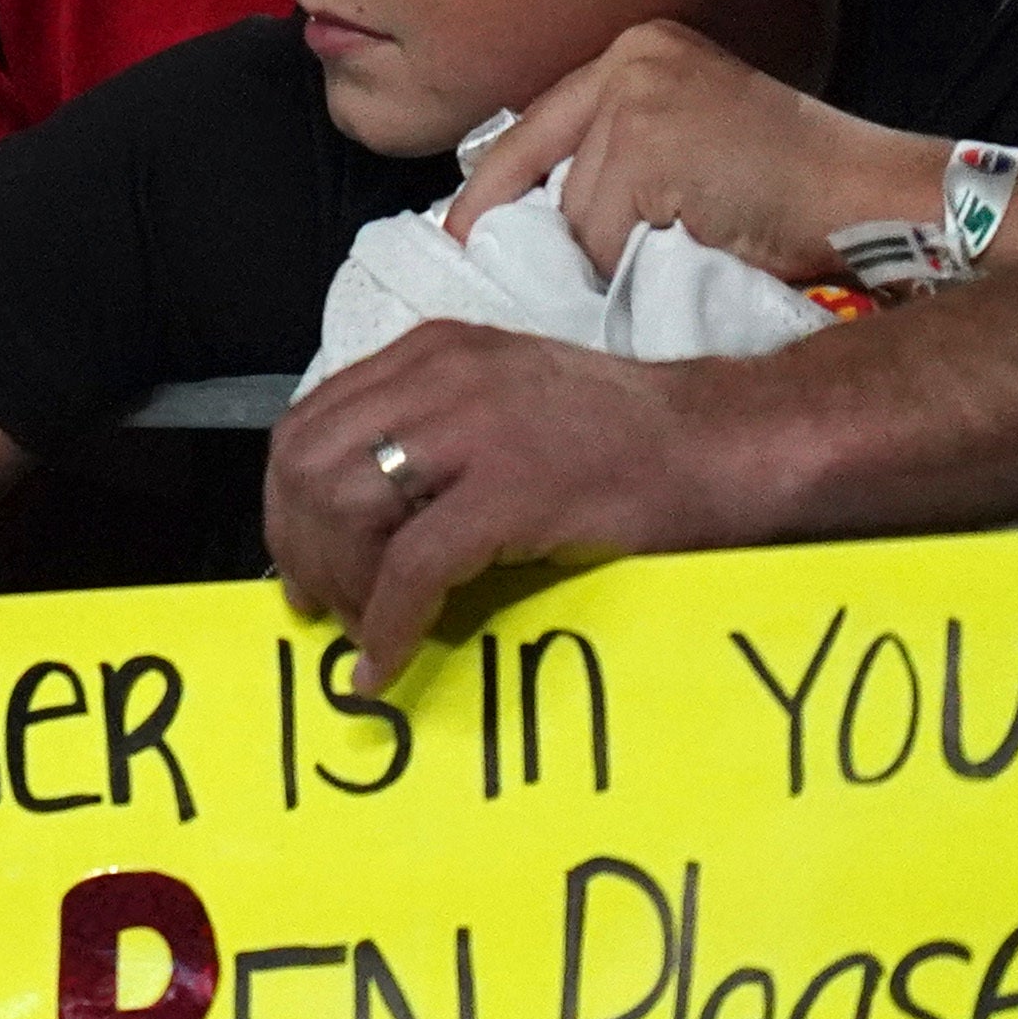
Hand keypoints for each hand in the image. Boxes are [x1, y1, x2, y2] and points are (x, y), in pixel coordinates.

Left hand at [266, 318, 801, 698]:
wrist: (731, 444)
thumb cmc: (628, 442)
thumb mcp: (504, 409)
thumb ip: (429, 440)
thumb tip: (351, 525)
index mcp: (432, 356)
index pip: (309, 425)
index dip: (287, 505)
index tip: (298, 563)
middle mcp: (441, 378)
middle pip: (308, 467)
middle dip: (300, 550)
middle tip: (323, 610)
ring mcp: (477, 430)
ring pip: (344, 511)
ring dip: (341, 588)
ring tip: (365, 633)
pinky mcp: (514, 491)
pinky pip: (411, 568)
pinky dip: (386, 626)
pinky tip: (386, 662)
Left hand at [440, 24, 938, 284]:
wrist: (874, 197)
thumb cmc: (795, 186)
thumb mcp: (693, 137)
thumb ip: (617, 152)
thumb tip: (522, 217)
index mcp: (636, 50)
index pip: (532, 126)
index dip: (492, 190)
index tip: (456, 235)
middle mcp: (629, 60)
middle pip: (548, 177)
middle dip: (571, 233)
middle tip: (630, 255)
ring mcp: (637, 100)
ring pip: (574, 217)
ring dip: (613, 254)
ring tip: (687, 242)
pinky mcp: (649, 150)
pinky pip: (604, 241)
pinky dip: (637, 266)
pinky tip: (698, 246)